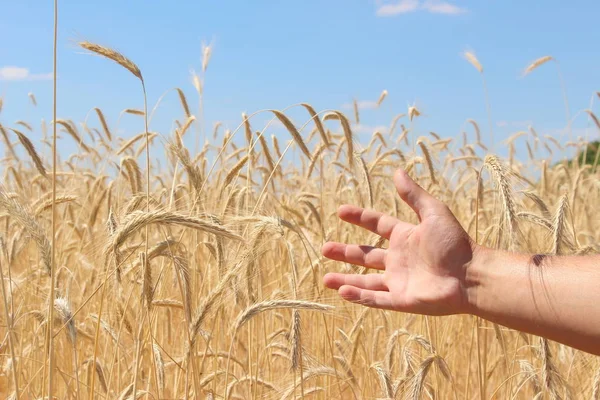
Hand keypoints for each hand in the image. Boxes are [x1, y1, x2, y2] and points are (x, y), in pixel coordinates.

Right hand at [322, 169, 476, 315]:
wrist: (471, 276)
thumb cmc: (455, 243)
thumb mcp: (433, 213)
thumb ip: (413, 195)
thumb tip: (397, 171)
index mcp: (405, 237)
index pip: (377, 226)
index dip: (360, 217)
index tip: (341, 211)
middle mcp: (399, 259)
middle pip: (366, 256)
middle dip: (345, 252)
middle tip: (324, 248)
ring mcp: (399, 281)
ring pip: (366, 281)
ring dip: (345, 279)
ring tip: (326, 279)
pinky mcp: (402, 300)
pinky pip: (375, 299)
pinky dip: (358, 296)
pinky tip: (342, 292)